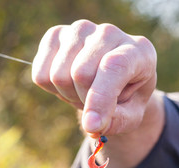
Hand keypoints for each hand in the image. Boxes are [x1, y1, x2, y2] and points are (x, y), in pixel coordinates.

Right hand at [32, 19, 157, 137]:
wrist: (115, 77)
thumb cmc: (127, 96)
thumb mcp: (132, 115)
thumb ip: (118, 122)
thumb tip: (91, 126)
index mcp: (138, 51)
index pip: (113, 67)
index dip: (100, 98)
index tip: (92, 126)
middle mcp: (109, 33)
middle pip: (80, 73)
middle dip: (84, 100)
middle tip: (95, 104)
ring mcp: (81, 30)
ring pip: (58, 74)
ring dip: (68, 94)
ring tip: (84, 92)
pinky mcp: (56, 34)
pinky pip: (40, 73)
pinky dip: (51, 88)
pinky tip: (69, 82)